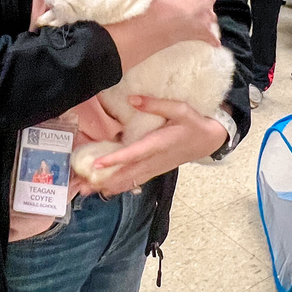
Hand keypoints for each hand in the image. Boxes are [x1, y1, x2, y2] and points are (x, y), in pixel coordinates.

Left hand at [78, 96, 227, 197]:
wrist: (210, 140)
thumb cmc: (194, 123)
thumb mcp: (180, 108)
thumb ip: (155, 104)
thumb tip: (132, 99)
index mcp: (158, 144)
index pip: (133, 154)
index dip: (115, 160)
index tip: (97, 165)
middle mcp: (154, 160)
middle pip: (126, 173)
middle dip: (103, 180)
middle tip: (81, 187)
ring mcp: (154, 167)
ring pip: (129, 180)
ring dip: (108, 186)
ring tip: (86, 191)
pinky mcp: (154, 170)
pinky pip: (134, 180)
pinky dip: (119, 186)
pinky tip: (106, 190)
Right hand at [104, 0, 219, 71]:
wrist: (157, 20)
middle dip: (193, 0)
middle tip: (175, 4)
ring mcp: (208, 15)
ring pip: (207, 14)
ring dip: (200, 16)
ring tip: (185, 20)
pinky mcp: (204, 32)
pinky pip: (211, 36)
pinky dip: (211, 38)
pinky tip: (212, 43)